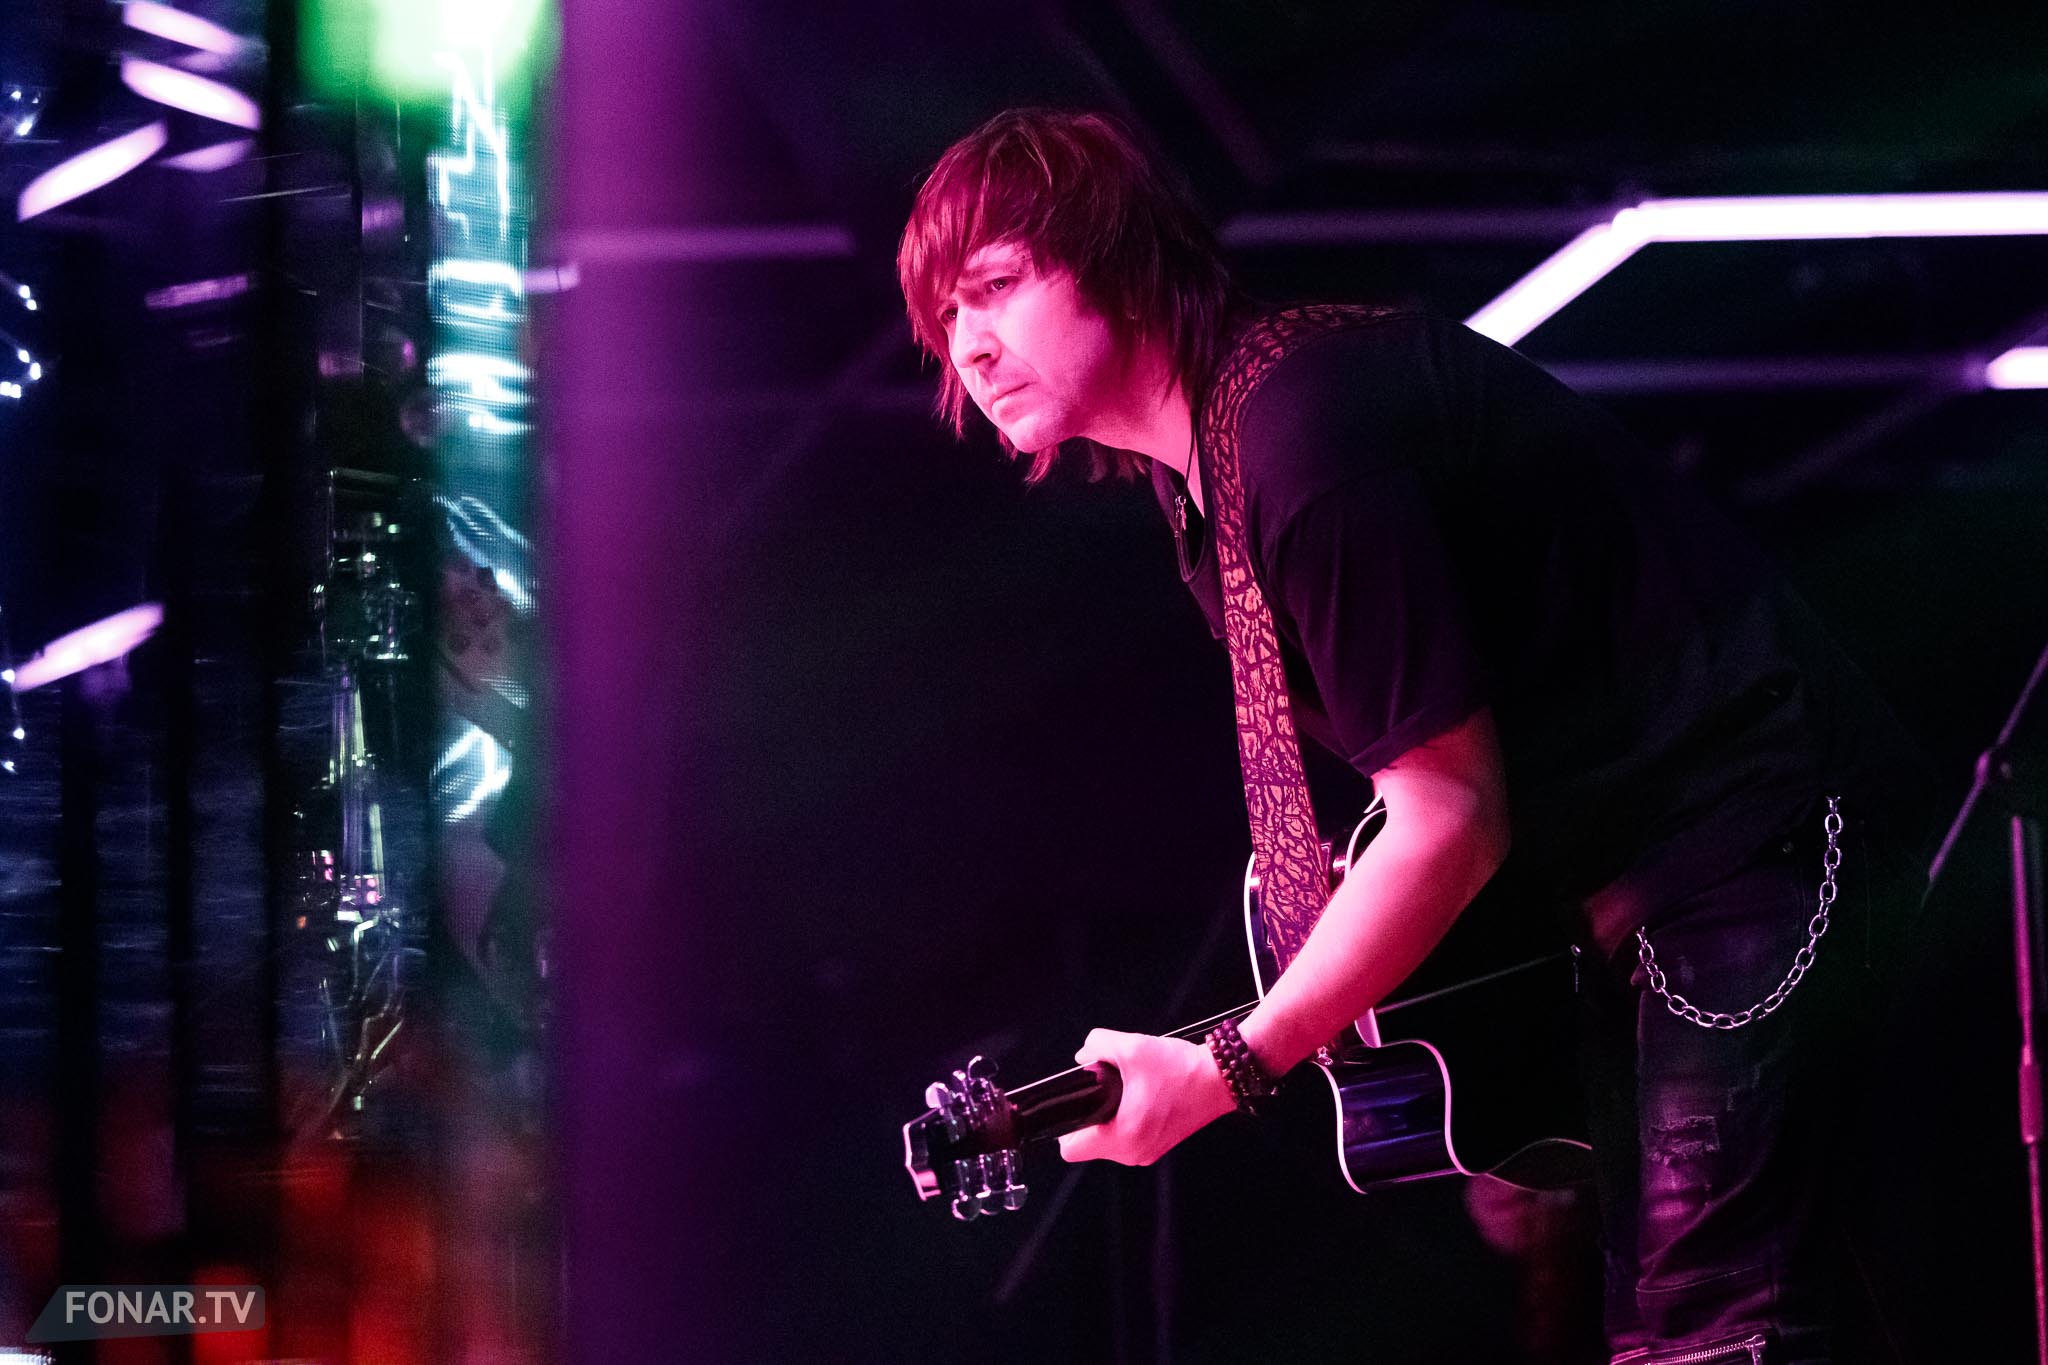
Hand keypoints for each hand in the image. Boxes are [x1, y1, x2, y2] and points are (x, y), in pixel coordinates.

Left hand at [1056, 1029, 1236, 1166]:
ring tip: (1124, 1092)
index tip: (1076, 1103)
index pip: (1071, 1149)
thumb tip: (1083, 1055)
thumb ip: (1097, 1046)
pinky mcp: (1159, 1145)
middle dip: (1090, 1117)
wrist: (1220, 1079)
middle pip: (1089, 1145)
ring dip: (1108, 1119)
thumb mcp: (1132, 1047)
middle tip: (1103, 1091)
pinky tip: (1138, 1098)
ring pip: (1108, 1143)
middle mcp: (1134, 1152)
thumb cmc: (1182, 1069)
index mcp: (1125, 1135)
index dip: (1064, 1125)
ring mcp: (1148, 1152)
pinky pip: (1128, 1139)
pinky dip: (1126, 1121)